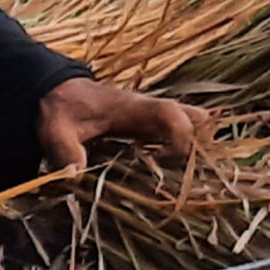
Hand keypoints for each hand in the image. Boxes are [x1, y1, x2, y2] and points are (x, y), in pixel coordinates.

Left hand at [38, 78, 210, 175]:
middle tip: (213, 167)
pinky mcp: (146, 127)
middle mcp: (147, 111)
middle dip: (203, 139)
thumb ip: (67, 151)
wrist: (58, 92)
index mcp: (130, 108)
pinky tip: (195, 170)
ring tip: (212, 174)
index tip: (181, 156)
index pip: (166, 112)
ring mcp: (149, 118)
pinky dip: (188, 146)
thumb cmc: (60, 110)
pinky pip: (174, 133)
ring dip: (200, 144)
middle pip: (187, 117)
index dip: (180, 131)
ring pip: (185, 124)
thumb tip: (75, 177)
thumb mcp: (56, 131)